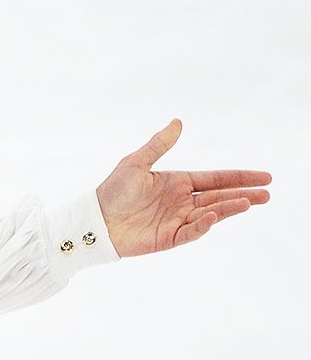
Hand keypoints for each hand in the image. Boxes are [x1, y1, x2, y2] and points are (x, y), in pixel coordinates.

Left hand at [95, 118, 271, 257]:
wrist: (93, 221)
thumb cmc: (112, 190)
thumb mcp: (136, 163)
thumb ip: (159, 144)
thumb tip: (178, 122)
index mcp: (178, 182)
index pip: (216, 178)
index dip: (239, 177)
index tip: (264, 177)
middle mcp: (182, 201)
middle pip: (219, 197)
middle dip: (243, 195)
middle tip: (267, 194)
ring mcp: (177, 220)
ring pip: (210, 213)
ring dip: (229, 208)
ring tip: (249, 203)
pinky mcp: (168, 238)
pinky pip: (191, 231)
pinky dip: (203, 225)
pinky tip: (213, 216)